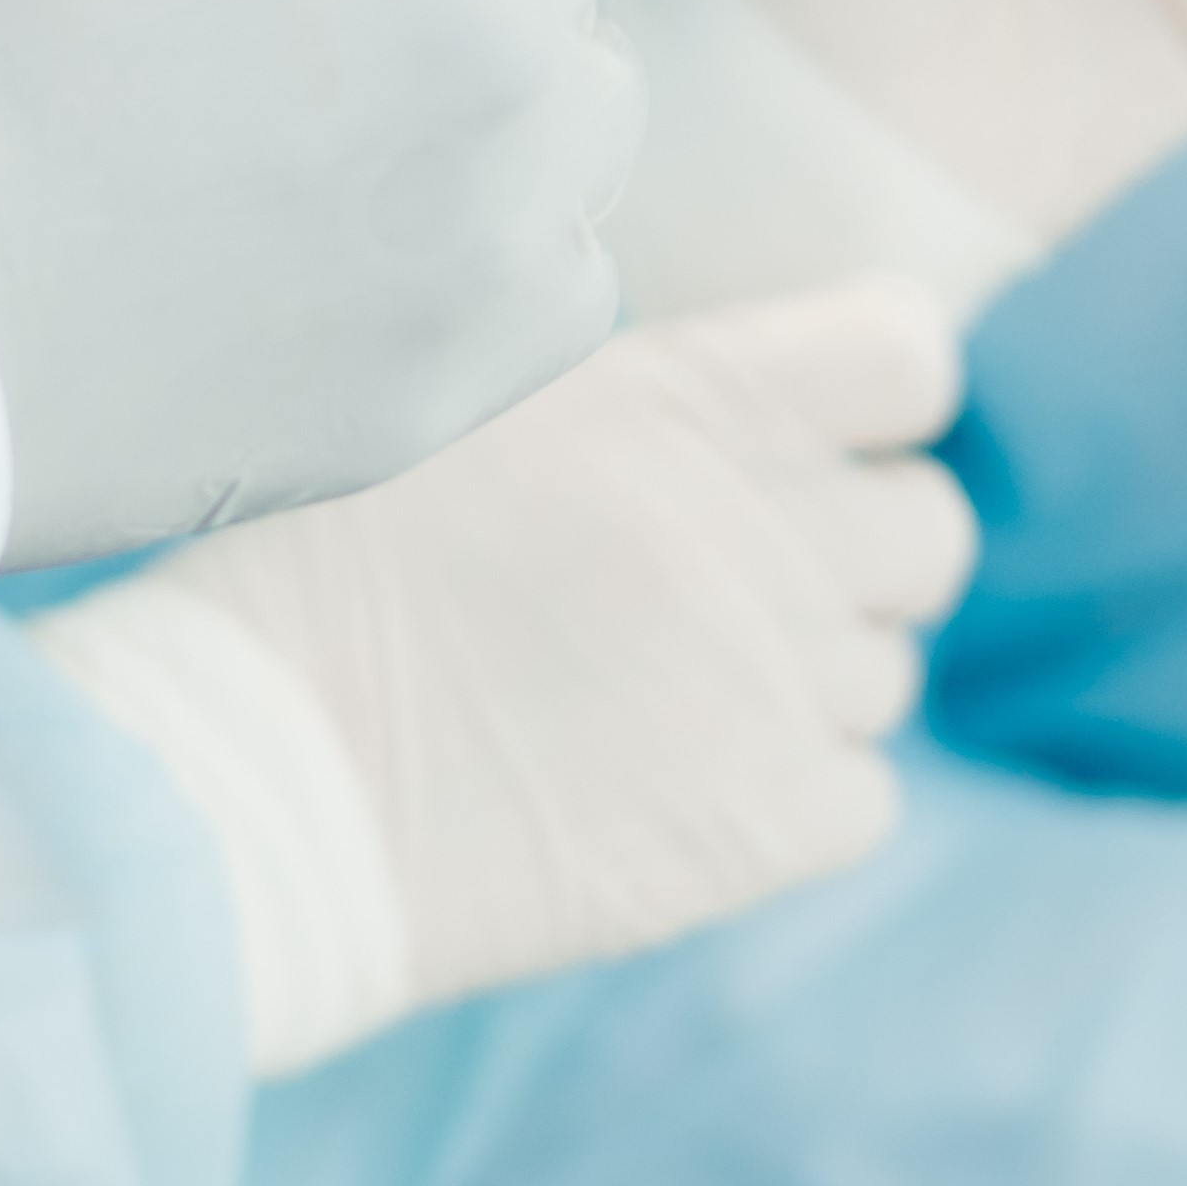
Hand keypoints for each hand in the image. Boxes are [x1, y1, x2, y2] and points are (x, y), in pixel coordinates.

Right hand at [30, 286, 973, 1071]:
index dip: (877, 397)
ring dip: (810, 681)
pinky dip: (800, 798)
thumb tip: (700, 400)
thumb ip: (620, 396)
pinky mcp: (765, 828)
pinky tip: (680, 789)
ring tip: (672, 698)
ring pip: (890, 674)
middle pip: (930, 531)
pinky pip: (865, 799)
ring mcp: (779, 688)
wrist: (256, 784)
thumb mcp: (456, 406)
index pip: (905, 357)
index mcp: (693, 402)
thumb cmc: (310, 579)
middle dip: (861, 552)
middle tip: (745, 584)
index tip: (817, 433)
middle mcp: (767, 536)